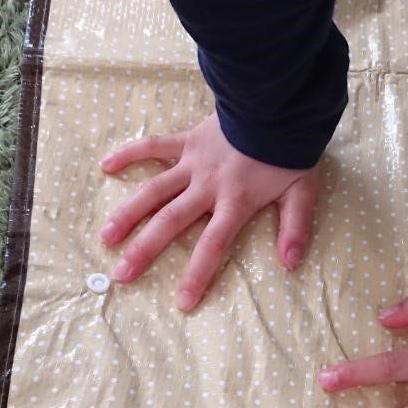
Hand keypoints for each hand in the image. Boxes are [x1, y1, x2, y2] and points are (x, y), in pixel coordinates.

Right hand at [99, 113, 318, 309]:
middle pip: (170, 222)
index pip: (213, 245)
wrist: (277, 106)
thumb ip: (295, 227)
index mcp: (235, 202)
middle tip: (120, 275)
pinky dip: (129, 153)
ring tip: (105, 236)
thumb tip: (290, 263)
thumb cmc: (288, 151)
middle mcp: (207, 186)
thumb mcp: (302, 191)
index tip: (181, 302)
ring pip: (153, 190)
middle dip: (144, 250)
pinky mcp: (186, 141)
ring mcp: (192, 162)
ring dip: (127, 213)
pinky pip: (153, 145)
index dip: (197, 274)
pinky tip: (105, 166)